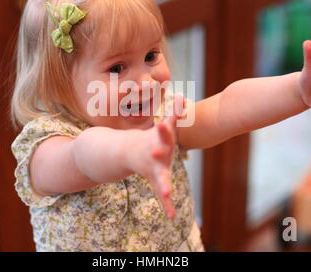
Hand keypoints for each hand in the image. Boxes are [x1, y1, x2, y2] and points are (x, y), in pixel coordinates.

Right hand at [127, 94, 184, 218]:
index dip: (165, 128)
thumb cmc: (153, 138)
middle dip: (158, 153)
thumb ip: (174, 112)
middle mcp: (155, 153)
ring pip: (159, 177)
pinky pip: (161, 193)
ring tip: (167, 194)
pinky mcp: (156, 180)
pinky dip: (166, 205)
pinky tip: (171, 216)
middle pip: (158, 153)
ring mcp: (154, 168)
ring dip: (163, 185)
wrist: (130, 152)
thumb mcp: (163, 126)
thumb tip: (181, 95)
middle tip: (156, 151)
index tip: (165, 123)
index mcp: (159, 140)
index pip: (163, 132)